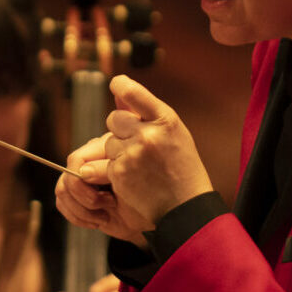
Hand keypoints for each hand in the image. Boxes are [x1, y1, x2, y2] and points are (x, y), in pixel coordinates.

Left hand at [54, 75, 209, 242]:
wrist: (185, 207)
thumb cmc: (182, 168)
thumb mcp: (174, 134)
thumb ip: (148, 114)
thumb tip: (119, 92)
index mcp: (165, 120)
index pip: (133, 92)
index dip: (120, 85)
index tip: (115, 84)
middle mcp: (148, 134)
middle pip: (114, 118)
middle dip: (120, 129)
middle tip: (138, 144)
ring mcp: (132, 153)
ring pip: (108, 141)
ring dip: (118, 151)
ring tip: (141, 165)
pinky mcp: (119, 172)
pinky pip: (106, 163)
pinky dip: (115, 170)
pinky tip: (135, 178)